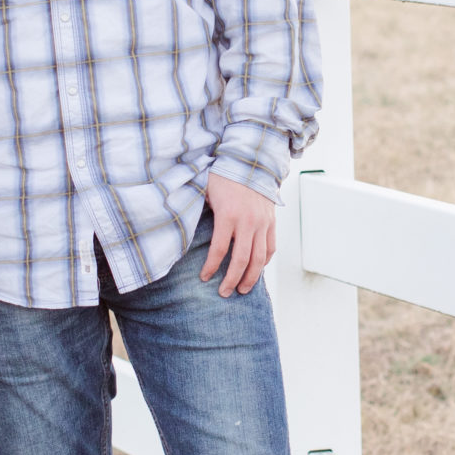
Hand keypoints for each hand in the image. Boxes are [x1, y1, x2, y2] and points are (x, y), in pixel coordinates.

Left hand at [200, 173, 277, 296]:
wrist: (252, 162)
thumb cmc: (224, 176)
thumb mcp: (206, 190)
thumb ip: (198, 209)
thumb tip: (182, 226)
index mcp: (229, 215)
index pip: (219, 250)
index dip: (211, 267)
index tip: (204, 278)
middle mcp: (248, 222)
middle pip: (241, 260)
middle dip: (232, 280)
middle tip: (224, 292)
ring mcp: (262, 223)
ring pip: (259, 259)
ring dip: (251, 277)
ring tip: (243, 289)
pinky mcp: (271, 222)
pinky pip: (270, 248)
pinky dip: (264, 262)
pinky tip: (256, 271)